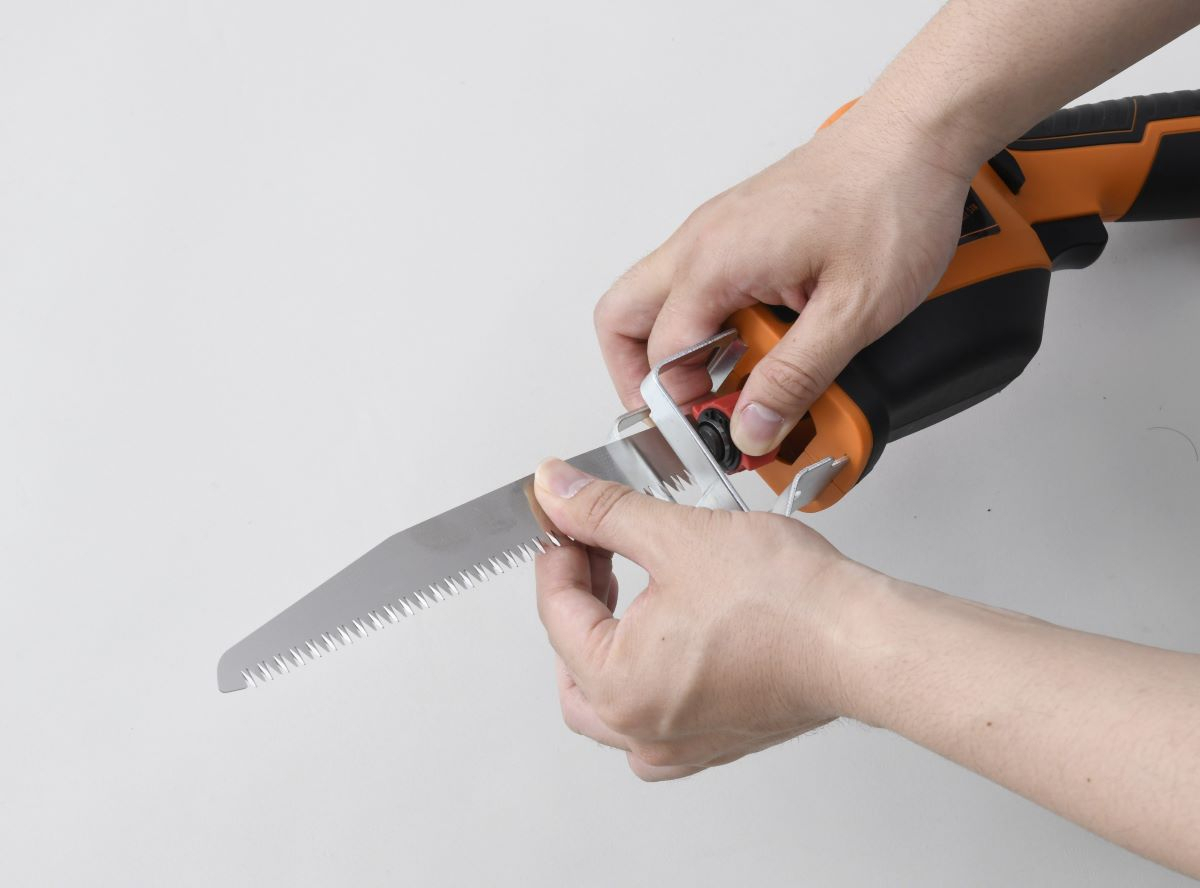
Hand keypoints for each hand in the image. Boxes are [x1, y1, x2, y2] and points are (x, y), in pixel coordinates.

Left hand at [532, 457, 876, 780]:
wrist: (863, 640)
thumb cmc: (788, 604)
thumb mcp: (676, 534)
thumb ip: (603, 511)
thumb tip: (557, 491)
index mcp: (618, 686)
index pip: (556, 611)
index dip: (558, 551)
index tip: (567, 519)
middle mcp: (643, 729)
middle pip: (571, 663)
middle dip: (575, 600)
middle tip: (593, 550)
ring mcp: (681, 744)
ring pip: (606, 704)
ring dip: (601, 648)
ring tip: (622, 591)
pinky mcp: (718, 740)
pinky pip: (652, 723)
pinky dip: (642, 682)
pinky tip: (662, 639)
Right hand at [595, 106, 977, 454]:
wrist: (916, 135)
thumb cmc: (891, 199)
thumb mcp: (852, 311)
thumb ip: (796, 378)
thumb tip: (752, 427)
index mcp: (714, 262)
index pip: (663, 359)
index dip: (686, 409)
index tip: (721, 435)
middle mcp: (701, 243)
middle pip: (623, 321)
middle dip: (639, 378)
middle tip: (684, 414)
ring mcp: (715, 234)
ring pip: (656, 304)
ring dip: (683, 353)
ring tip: (734, 383)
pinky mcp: (738, 233)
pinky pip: (697, 288)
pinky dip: (714, 326)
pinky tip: (761, 345)